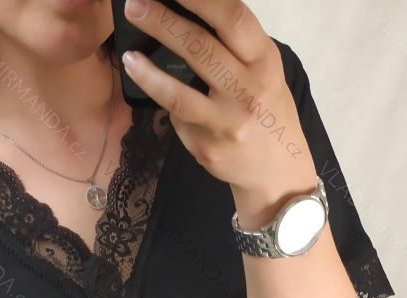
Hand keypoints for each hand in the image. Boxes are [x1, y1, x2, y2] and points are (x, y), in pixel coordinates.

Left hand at [121, 0, 318, 225]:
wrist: (277, 171)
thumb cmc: (266, 110)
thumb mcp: (263, 71)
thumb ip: (234, 46)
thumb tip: (187, 14)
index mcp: (264, 59)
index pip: (232, 17)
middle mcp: (248, 89)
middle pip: (201, 48)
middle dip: (163, 23)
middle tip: (135, 5)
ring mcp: (227, 122)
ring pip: (180, 93)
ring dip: (149, 72)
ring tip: (129, 55)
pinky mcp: (209, 147)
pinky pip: (179, 119)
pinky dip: (163, 101)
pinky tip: (149, 85)